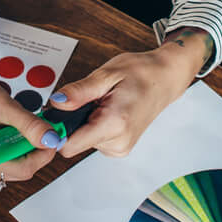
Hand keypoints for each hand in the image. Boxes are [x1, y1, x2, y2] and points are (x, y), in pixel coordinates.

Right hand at [0, 44, 54, 190]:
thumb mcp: (2, 103)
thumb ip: (28, 124)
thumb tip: (52, 140)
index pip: (22, 169)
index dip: (42, 154)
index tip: (50, 137)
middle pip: (18, 173)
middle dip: (26, 151)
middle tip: (16, 129)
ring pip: (11, 176)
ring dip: (14, 157)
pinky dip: (3, 164)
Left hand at [48, 32, 203, 159]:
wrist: (164, 80)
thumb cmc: (141, 73)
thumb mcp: (106, 74)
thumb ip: (79, 91)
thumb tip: (56, 103)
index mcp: (114, 124)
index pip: (69, 146)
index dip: (57, 129)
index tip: (58, 113)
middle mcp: (118, 142)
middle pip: (74, 142)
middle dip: (74, 121)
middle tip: (90, 99)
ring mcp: (120, 148)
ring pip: (83, 141)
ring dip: (85, 121)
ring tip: (103, 103)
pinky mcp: (119, 147)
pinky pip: (93, 140)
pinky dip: (94, 125)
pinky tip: (107, 111)